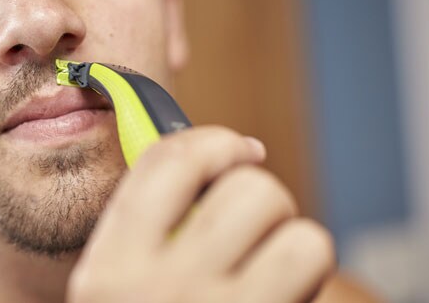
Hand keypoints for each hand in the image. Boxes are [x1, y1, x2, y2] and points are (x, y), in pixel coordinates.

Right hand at [67, 126, 334, 302]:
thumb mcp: (116, 283)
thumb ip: (149, 223)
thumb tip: (222, 157)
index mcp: (111, 265)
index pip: (170, 162)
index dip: (214, 141)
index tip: (236, 150)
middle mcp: (162, 290)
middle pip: (252, 189)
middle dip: (260, 197)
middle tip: (249, 225)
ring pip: (302, 234)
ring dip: (293, 243)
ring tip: (267, 267)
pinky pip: (316, 278)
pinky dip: (308, 281)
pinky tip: (279, 299)